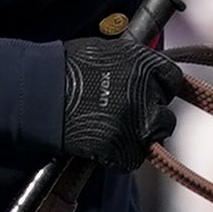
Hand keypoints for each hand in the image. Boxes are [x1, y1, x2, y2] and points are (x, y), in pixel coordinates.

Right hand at [54, 34, 179, 169]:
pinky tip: (101, 144)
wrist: (40, 95)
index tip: (150, 94)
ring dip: (137, 138)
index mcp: (145, 64)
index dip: (160, 88)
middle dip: (149, 117)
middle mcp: (147, 93)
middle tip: (125, 116)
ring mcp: (136, 123)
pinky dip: (119, 156)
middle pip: (166, 115)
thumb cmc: (65, 69)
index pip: (173, 79)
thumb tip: (144, 75)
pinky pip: (132, 159)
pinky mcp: (123, 147)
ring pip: (153, 138)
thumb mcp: (107, 52)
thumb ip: (132, 64)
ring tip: (111, 131)